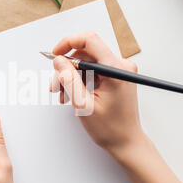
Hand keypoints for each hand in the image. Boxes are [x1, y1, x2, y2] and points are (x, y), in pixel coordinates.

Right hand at [51, 32, 147, 163]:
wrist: (126, 142)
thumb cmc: (110, 128)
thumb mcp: (83, 104)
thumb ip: (69, 79)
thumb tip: (59, 61)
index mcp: (115, 70)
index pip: (89, 40)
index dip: (68, 43)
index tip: (55, 54)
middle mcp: (121, 66)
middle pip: (86, 54)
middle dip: (67, 68)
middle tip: (56, 86)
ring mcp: (119, 71)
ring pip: (87, 63)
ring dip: (71, 77)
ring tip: (63, 95)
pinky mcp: (116, 77)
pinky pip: (93, 71)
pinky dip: (80, 81)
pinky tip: (73, 95)